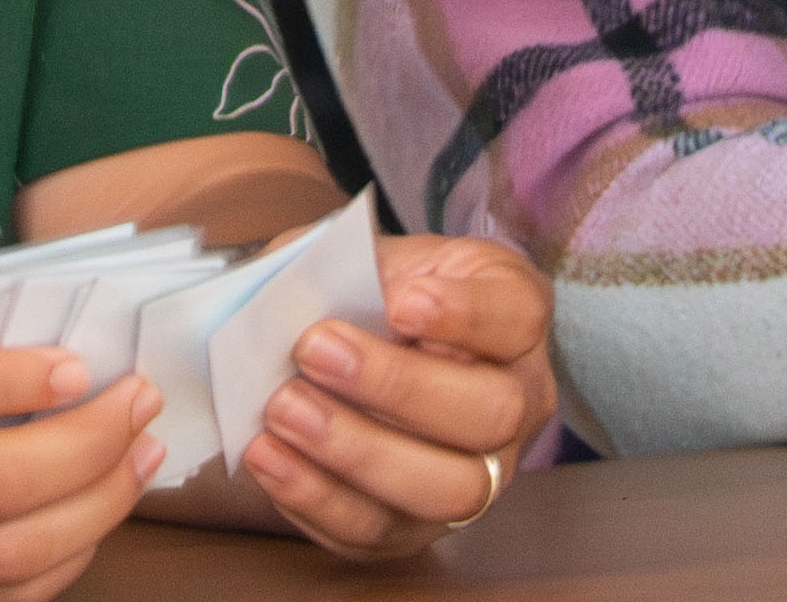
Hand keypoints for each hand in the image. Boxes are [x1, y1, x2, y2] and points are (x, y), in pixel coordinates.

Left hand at [231, 233, 559, 560]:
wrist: (341, 344)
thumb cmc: (362, 293)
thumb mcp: (361, 256)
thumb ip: (343, 268)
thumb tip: (300, 303)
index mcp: (512, 314)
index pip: (517, 316)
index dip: (465, 314)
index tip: (402, 301)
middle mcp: (516, 401)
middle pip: (491, 413)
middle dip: (398, 387)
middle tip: (314, 351)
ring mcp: (479, 474)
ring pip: (448, 489)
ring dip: (357, 452)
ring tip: (283, 410)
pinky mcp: (421, 525)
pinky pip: (380, 530)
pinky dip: (317, 496)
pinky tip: (269, 455)